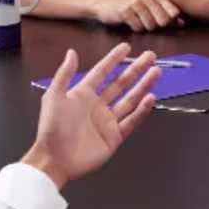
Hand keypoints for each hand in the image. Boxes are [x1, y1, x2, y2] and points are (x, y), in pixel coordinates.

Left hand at [22, 45, 159, 189]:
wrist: (56, 160)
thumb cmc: (51, 128)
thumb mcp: (54, 97)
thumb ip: (64, 74)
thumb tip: (71, 53)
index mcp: (82, 95)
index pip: (102, 72)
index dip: (114, 59)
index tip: (126, 48)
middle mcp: (97, 106)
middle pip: (121, 84)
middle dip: (136, 70)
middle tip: (150, 57)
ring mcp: (107, 121)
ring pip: (130, 100)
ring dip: (143, 86)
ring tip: (156, 73)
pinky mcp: (114, 137)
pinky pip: (131, 121)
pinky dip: (142, 111)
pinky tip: (150, 99)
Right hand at [91, 0, 184, 31]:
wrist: (106, 4)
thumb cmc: (131, 7)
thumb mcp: (149, 7)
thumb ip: (166, 14)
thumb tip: (182, 23)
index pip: (173, 13)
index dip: (171, 22)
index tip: (163, 23)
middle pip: (163, 21)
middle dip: (158, 27)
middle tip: (147, 23)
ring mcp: (135, 3)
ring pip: (151, 26)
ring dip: (145, 28)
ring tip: (138, 21)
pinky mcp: (125, 11)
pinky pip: (138, 28)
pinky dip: (135, 29)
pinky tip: (130, 22)